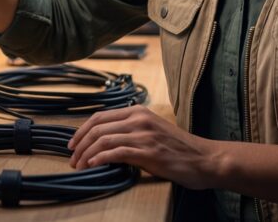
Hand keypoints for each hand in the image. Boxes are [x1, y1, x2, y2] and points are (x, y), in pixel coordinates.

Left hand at [67, 105, 215, 189]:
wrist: (205, 159)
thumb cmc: (179, 149)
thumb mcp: (153, 132)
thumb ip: (131, 132)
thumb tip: (105, 143)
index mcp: (138, 111)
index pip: (100, 116)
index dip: (82, 131)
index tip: (73, 144)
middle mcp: (139, 119)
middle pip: (97, 127)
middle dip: (79, 144)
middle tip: (73, 159)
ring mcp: (143, 134)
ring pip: (103, 139)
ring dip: (86, 154)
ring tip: (80, 166)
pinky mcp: (148, 151)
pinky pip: (116, 152)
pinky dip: (100, 158)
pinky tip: (93, 166)